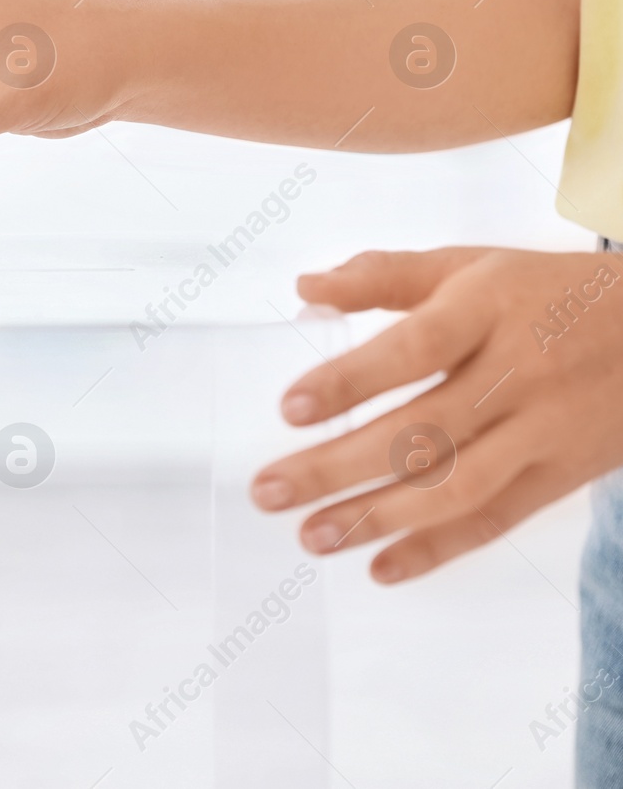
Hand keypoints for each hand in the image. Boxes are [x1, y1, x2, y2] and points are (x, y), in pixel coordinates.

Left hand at [251, 247, 622, 582]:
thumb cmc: (549, 294)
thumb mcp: (473, 265)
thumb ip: (386, 277)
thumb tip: (306, 287)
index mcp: (489, 310)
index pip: (414, 350)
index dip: (351, 381)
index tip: (289, 409)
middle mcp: (518, 373)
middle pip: (422, 430)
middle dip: (337, 467)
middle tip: (268, 492)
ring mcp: (544, 430)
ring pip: (456, 485)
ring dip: (377, 517)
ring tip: (311, 535)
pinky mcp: (563, 475)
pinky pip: (497, 519)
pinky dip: (439, 549)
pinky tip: (381, 567)